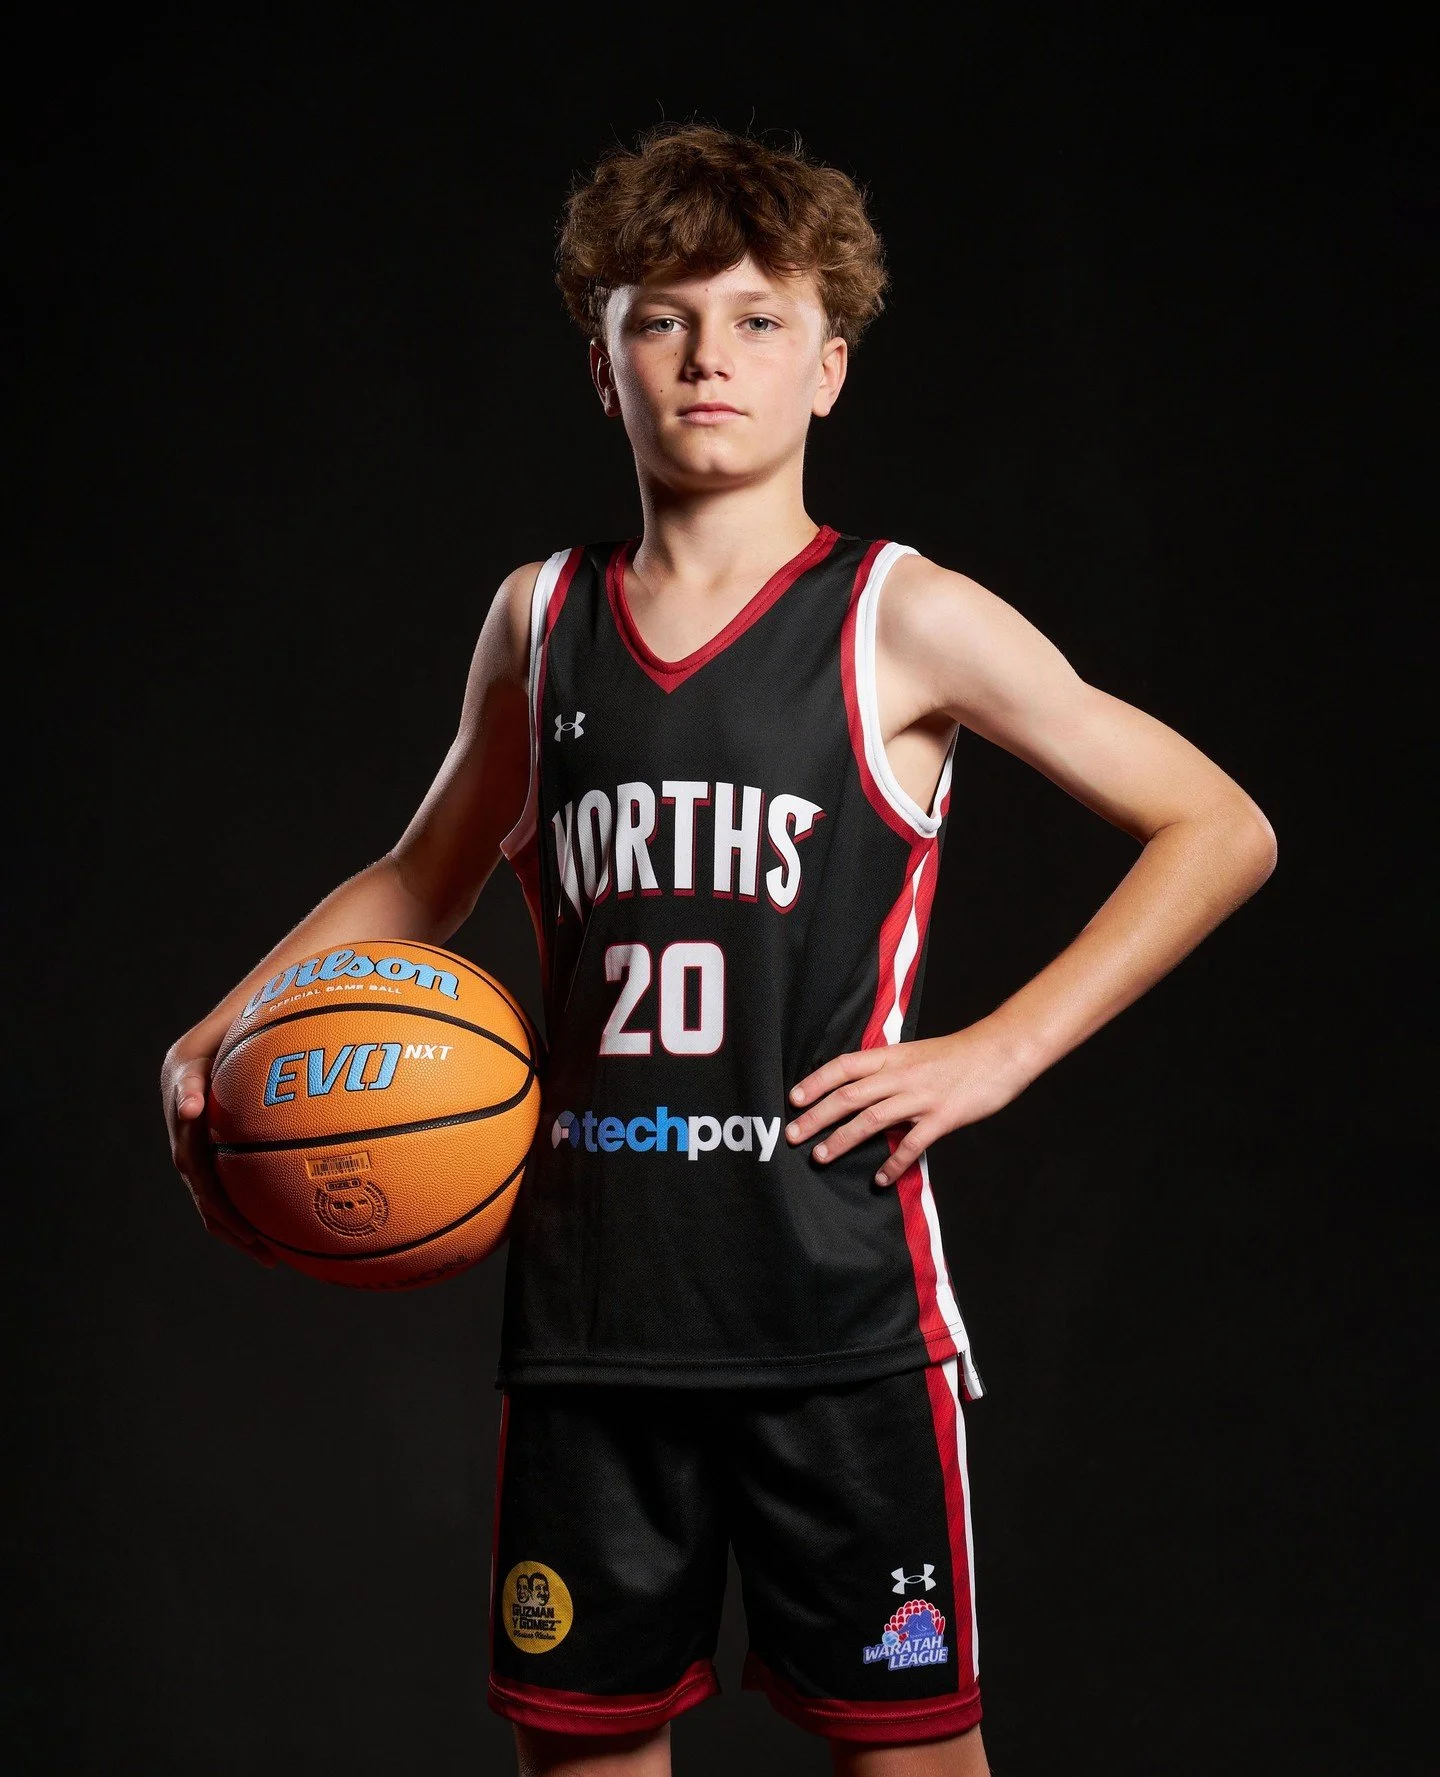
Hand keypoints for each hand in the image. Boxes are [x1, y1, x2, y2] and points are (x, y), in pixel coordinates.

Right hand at [161, 1048, 277, 1266]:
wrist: (205, 1042)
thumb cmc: (211, 1042)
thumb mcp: (197, 1056)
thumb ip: (190, 1083)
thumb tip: (190, 1109)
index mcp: (184, 1130)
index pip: (200, 1178)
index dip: (220, 1206)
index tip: (249, 1232)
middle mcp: (188, 1148)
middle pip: (209, 1200)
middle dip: (236, 1231)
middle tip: (267, 1256)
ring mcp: (201, 1153)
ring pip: (216, 1201)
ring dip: (241, 1230)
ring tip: (273, 1256)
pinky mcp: (216, 1153)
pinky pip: (229, 1187)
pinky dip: (248, 1209)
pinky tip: (279, 1225)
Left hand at [784, 1022, 1030, 1186]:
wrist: (1002, 1050)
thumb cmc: (959, 1054)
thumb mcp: (916, 1052)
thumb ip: (889, 1068)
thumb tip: (859, 1085)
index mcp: (893, 1056)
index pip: (844, 1067)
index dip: (816, 1082)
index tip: (793, 1099)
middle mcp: (901, 1075)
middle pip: (849, 1095)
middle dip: (817, 1116)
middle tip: (792, 1136)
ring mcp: (922, 1096)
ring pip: (872, 1119)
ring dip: (843, 1139)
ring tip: (822, 1156)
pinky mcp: (943, 1117)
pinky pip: (912, 1144)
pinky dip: (894, 1163)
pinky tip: (880, 1179)